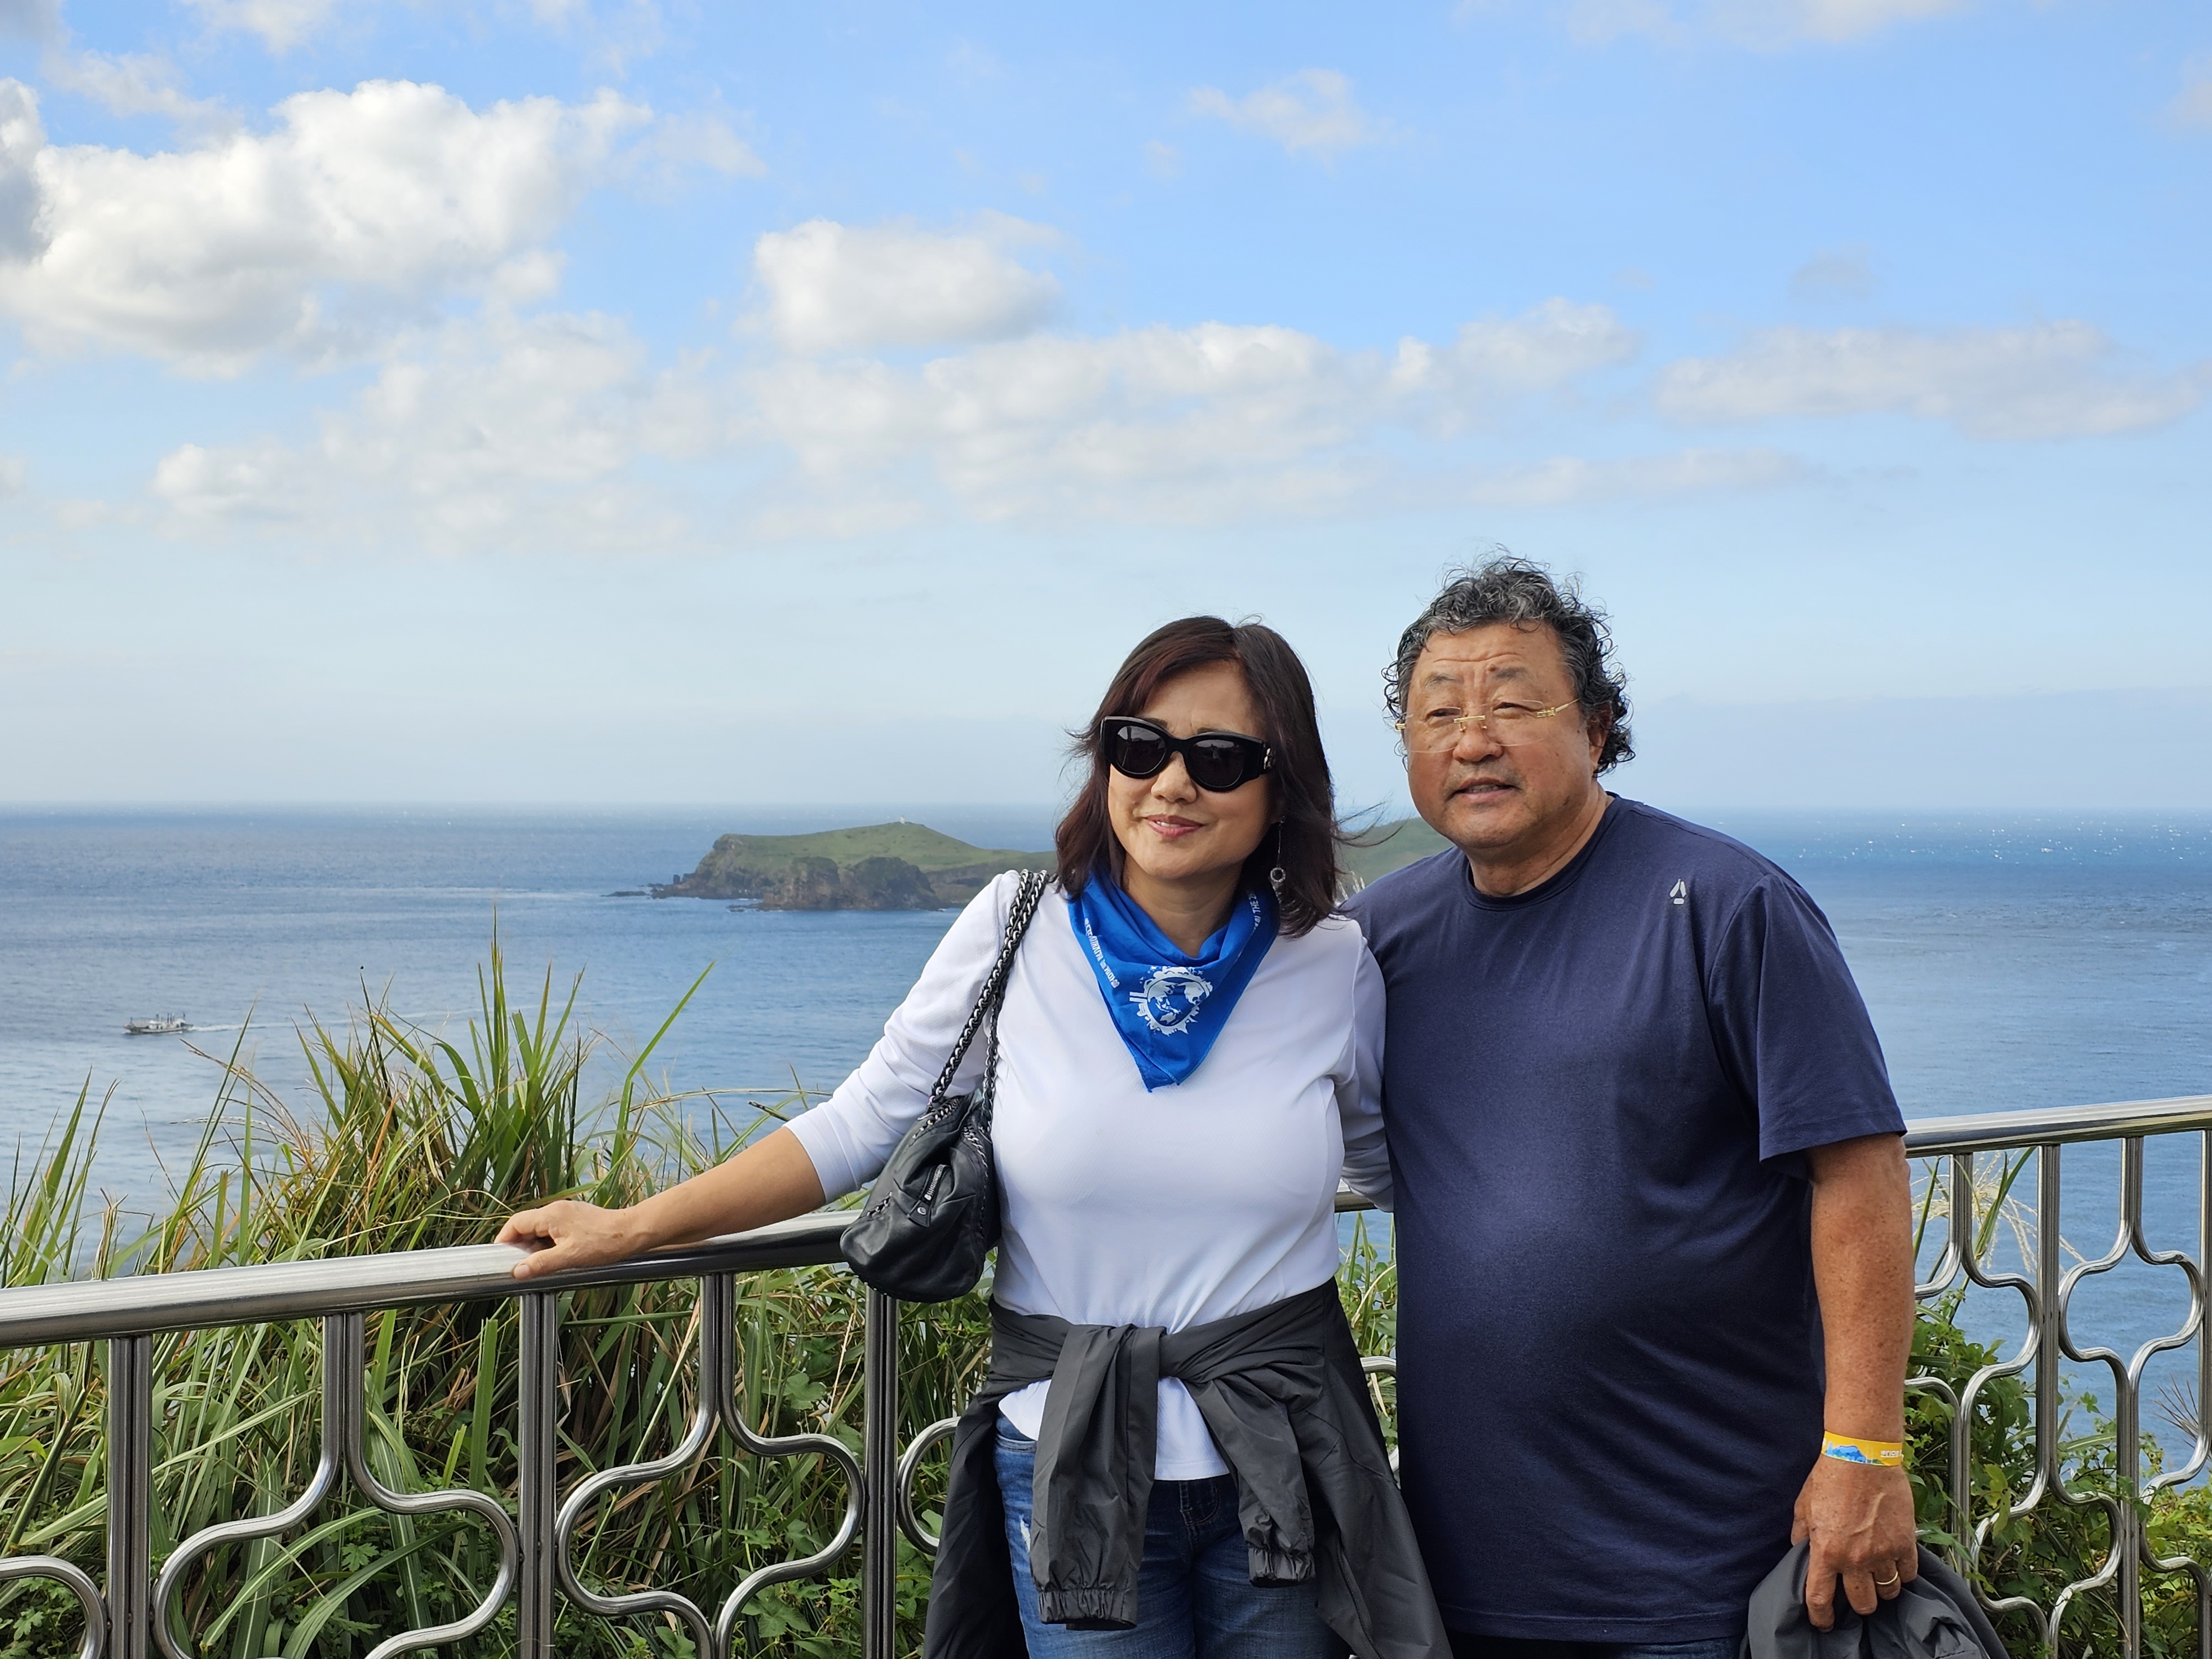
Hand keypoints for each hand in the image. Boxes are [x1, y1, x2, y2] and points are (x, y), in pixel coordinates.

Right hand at [497, 1200, 650, 1279]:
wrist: (631, 1233)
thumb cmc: (603, 1243)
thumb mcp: (569, 1257)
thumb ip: (541, 1264)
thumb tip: (517, 1271)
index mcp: (551, 1215)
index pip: (517, 1222)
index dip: (505, 1239)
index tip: (500, 1255)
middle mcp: (557, 1209)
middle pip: (527, 1225)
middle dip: (519, 1245)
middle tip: (518, 1265)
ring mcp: (568, 1213)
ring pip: (541, 1228)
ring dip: (534, 1246)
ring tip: (536, 1265)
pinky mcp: (577, 1220)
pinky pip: (554, 1230)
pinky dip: (548, 1243)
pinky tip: (554, 1258)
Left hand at [1792, 1456, 1917, 1629]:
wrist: (1861, 1456)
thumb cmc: (1829, 1477)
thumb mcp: (1803, 1506)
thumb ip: (1801, 1534)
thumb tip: (1799, 1550)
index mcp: (1825, 1552)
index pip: (1820, 1598)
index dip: (1821, 1616)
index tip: (1824, 1622)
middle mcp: (1855, 1559)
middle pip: (1863, 1604)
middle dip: (1859, 1604)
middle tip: (1857, 1593)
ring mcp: (1882, 1553)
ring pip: (1888, 1593)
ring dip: (1883, 1589)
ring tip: (1878, 1578)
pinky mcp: (1905, 1543)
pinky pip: (1908, 1574)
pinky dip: (1903, 1574)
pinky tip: (1895, 1564)